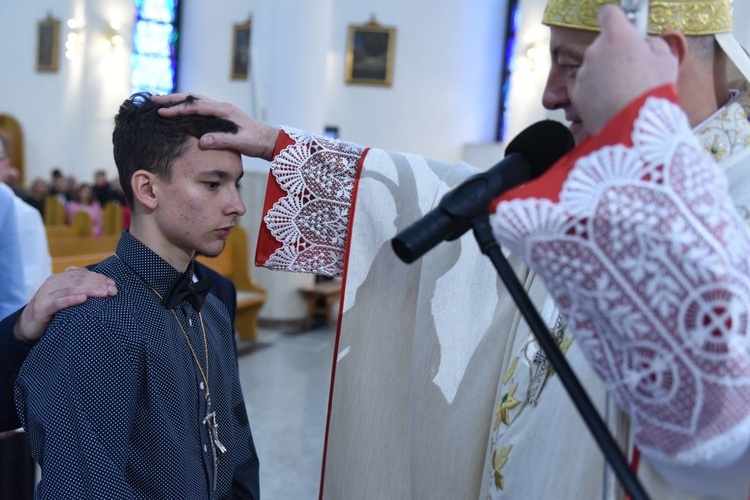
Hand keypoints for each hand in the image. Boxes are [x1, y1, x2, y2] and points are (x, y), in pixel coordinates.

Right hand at [13, 267, 116, 343]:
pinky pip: (59, 302)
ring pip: (72, 289)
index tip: (113, 285)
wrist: (28, 325)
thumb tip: (104, 286)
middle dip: (98, 284)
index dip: (99, 278)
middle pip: (79, 280)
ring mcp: (46, 294)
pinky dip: (71, 299)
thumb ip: (79, 289)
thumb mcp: (65, 296)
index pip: (83, 274)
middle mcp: (53, 283)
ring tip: (104, 293)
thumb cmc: (52, 310)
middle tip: (113, 291)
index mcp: (60, 278)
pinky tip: (83, 299)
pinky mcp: (42, 307)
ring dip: (90, 290)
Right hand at [151, 93, 279, 160]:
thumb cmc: (256, 142)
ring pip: (195, 100)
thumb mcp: (241, 143)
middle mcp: (221, 106)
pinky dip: (187, 106)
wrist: (268, 140)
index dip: (178, 109)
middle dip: (172, 99)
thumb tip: (202, 141)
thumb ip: (222, 140)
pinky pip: (200, 107)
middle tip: (153, 101)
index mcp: (224, 110)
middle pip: (192, 98)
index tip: (162, 112)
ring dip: (178, 101)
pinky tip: (178, 111)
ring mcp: (221, 109)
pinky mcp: (221, 115)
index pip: (196, 107)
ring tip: (161, 103)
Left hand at [572, 5, 678, 135]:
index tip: (621, 26)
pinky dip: (596, 92)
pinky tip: (612, 103)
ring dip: (605, 74)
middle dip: (614, 53)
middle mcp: (595, 50)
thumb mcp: (666, 61)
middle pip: (603, 44)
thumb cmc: (653, 91)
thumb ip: (653, 44)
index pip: (609, 13)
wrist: (632, 128)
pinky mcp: (576, 93)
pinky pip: (588, 86)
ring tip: (623, 92)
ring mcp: (583, 72)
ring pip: (594, 67)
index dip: (616, 19)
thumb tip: (643, 44)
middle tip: (632, 71)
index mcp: (617, 36)